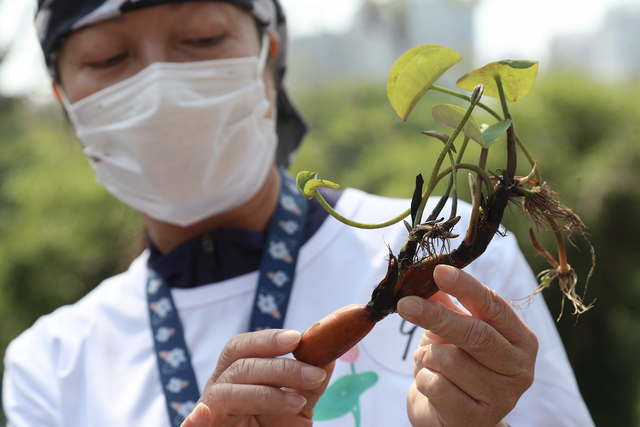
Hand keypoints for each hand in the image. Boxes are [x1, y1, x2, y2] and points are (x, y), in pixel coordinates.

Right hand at [181, 329, 334, 426]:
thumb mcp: (297, 406)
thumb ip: (310, 383)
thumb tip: (328, 354)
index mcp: (234, 376)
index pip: (242, 347)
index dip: (267, 340)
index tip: (297, 338)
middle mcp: (217, 390)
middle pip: (238, 365)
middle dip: (279, 366)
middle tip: (314, 375)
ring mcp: (208, 412)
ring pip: (227, 392)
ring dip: (267, 393)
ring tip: (298, 403)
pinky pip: (193, 425)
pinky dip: (197, 420)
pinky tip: (203, 416)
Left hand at [397, 265, 537, 426]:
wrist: (451, 416)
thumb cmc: (455, 365)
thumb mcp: (452, 330)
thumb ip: (444, 303)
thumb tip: (428, 277)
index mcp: (520, 338)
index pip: (493, 305)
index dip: (465, 287)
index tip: (439, 271)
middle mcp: (519, 368)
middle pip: (474, 333)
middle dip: (435, 316)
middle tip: (405, 303)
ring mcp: (502, 397)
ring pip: (450, 360)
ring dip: (427, 355)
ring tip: (428, 360)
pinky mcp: (477, 419)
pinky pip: (436, 386)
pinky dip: (423, 378)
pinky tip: (430, 383)